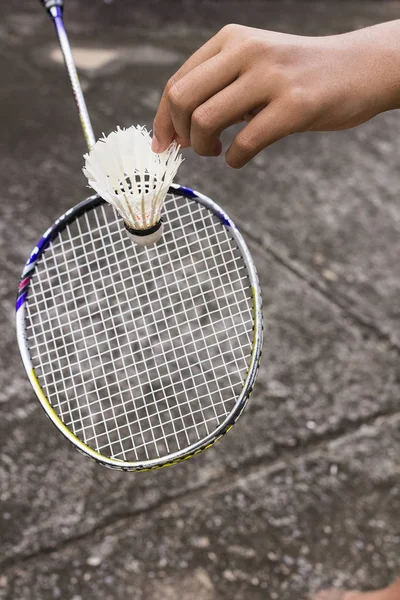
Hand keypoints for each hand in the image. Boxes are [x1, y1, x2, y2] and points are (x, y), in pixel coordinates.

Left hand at [152, 21, 399, 166]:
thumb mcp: (256, 64)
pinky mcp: (294, 105)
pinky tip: (239, 158)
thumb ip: (220, 87)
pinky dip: (234, 159)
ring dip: (204, 147)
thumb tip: (179, 129)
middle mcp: (247, 51)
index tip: (163, 144)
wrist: (360, 68)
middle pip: (182, 99)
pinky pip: (245, 142)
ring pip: (205, 120)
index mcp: (232, 40)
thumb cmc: (301, 75)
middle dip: (178, 133)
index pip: (177, 81)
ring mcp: (271, 77)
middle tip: (193, 148)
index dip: (163, 119)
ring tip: (217, 151)